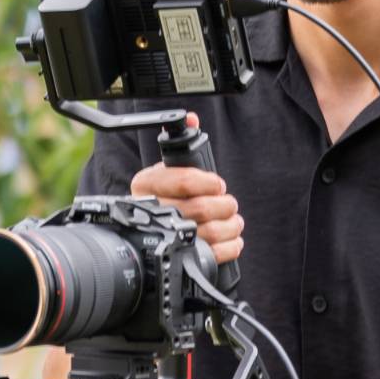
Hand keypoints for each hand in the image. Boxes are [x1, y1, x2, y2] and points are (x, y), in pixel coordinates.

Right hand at [129, 113, 243, 262]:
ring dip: (230, 225)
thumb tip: (191, 118)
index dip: (207, 182)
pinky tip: (232, 238)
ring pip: (209, 232)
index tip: (218, 183)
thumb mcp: (169, 168)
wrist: (156, 233)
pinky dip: (231, 246)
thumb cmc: (169, 196)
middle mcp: (151, 211)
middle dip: (223, 204)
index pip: (181, 180)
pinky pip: (213, 255)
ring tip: (234, 220)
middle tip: (229, 203)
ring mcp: (165, 239)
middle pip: (198, 208)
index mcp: (145, 184)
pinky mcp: (182, 261)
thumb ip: (182, 143)